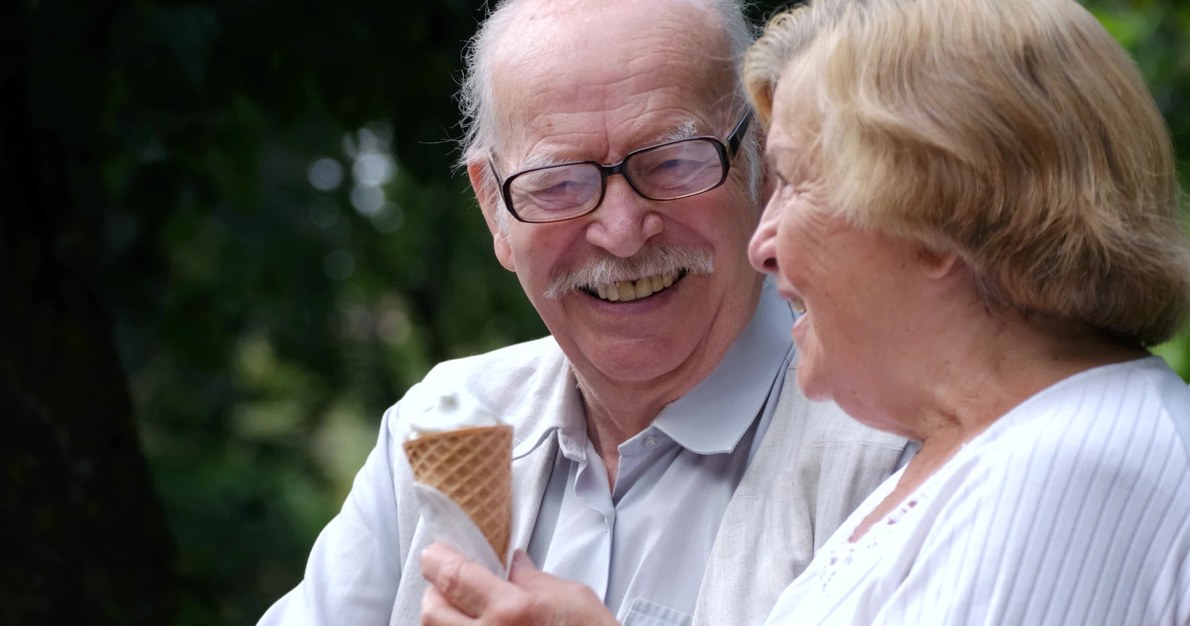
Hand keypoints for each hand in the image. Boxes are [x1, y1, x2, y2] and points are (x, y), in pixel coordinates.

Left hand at [420, 543, 619, 625]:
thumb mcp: (571, 597)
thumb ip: (534, 579)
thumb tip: (513, 566)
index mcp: (512, 612)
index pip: (454, 578)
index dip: (437, 562)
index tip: (433, 555)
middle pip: (433, 613)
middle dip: (436, 593)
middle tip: (450, 584)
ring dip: (444, 620)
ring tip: (464, 611)